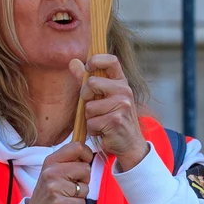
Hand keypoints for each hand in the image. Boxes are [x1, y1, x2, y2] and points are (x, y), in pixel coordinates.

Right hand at [26, 140, 93, 203]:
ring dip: (80, 194)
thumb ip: (68, 160)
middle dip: (83, 179)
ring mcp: (55, 188)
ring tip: (66, 196)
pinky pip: (82, 202)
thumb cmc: (49, 191)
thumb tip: (88, 152)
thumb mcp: (53, 170)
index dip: (87, 154)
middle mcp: (51, 172)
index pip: (77, 147)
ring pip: (85, 187)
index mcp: (51, 161)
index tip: (84, 162)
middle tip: (70, 184)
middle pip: (85, 168)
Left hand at [70, 54, 148, 168]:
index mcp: (121, 82)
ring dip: (90, 117)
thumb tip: (72, 61)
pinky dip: (93, 129)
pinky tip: (104, 131)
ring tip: (102, 121)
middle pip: (91, 83)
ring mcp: (122, 105)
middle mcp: (124, 91)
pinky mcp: (116, 121)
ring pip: (89, 106)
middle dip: (86, 97)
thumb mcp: (102, 97)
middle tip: (95, 107)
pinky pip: (91, 122)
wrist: (130, 144)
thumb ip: (87, 79)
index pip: (111, 60)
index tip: (88, 68)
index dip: (96, 60)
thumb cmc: (112, 118)